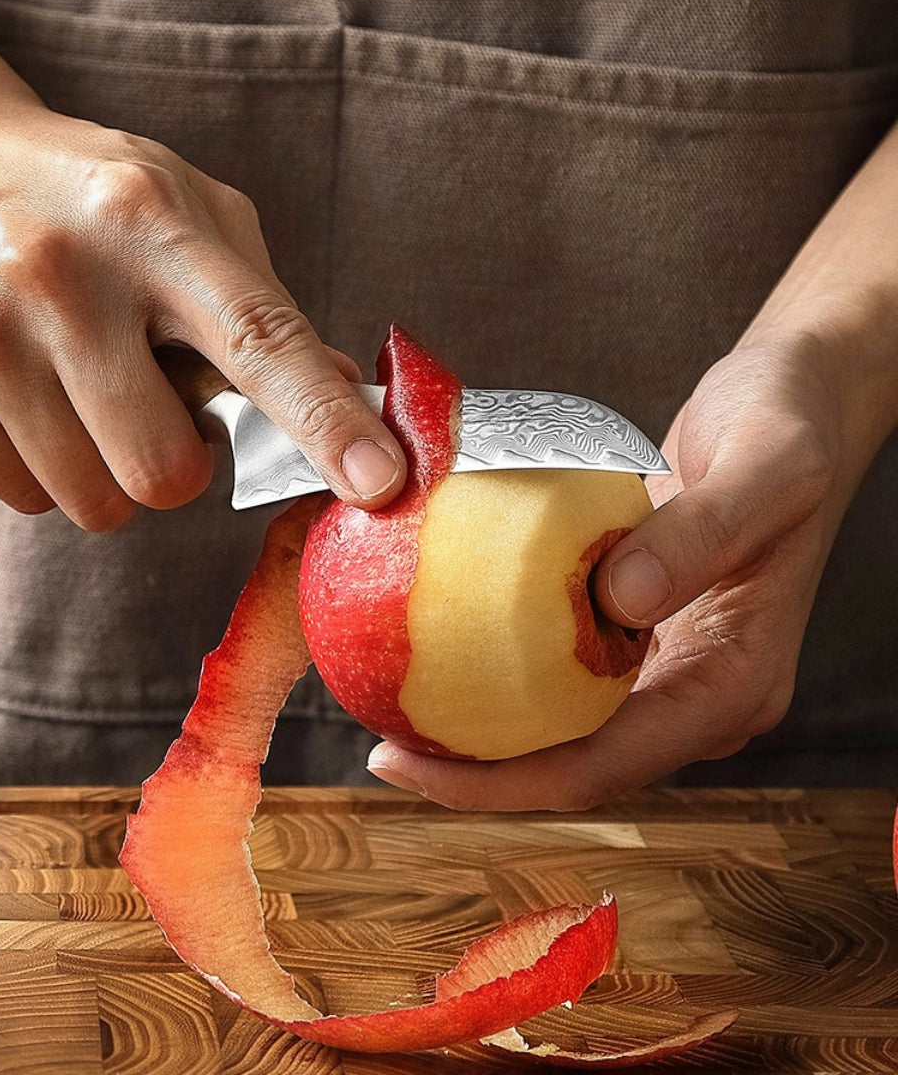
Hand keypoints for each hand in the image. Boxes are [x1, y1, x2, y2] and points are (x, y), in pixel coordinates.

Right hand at [0, 99, 405, 529]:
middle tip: (154, 404)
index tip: (380, 483)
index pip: (259, 337)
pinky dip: (45, 469)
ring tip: (85, 391)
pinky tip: (29, 397)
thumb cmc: (84, 196)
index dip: (325, 420)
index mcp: (153, 223)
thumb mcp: (185, 209)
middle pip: (164, 469)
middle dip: (180, 464)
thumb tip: (342, 393)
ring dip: (110, 470)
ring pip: (93, 501)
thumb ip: (263, 303)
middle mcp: (64, 277)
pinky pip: (23, 496)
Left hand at [367, 336, 860, 809]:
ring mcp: (669, 663)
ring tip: (397, 709)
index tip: (413, 766)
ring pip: (564, 724)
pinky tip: (446, 644)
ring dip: (483, 729)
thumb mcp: (767, 467)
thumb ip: (701, 534)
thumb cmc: (792, 426)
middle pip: (575, 762)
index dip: (507, 783)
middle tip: (383, 750)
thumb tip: (616, 602)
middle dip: (478, 772)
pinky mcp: (641, 627)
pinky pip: (564, 666)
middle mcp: (698, 691)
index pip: (608, 764)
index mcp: (735, 679)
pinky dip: (503, 667)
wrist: (800, 400)